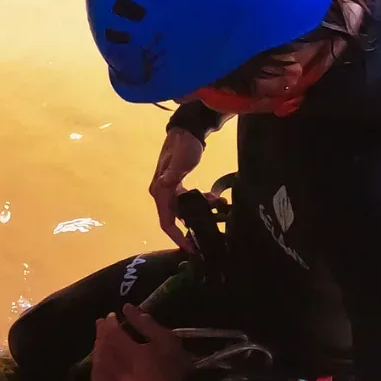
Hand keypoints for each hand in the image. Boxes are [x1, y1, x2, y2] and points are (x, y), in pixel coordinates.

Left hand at [90, 301, 190, 380]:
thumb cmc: (177, 370)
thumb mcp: (167, 340)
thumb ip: (145, 323)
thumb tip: (127, 308)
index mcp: (134, 357)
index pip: (112, 335)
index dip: (109, 324)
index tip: (111, 316)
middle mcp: (121, 374)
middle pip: (103, 350)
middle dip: (101, 335)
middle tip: (102, 325)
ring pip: (98, 368)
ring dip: (97, 352)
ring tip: (101, 343)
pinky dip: (97, 373)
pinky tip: (100, 366)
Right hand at [150, 126, 205, 248]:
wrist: (186, 131)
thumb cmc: (183, 147)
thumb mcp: (180, 162)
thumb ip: (172, 175)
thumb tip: (163, 185)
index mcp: (160, 191)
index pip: (166, 222)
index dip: (178, 238)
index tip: (192, 248)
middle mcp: (162, 193)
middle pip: (176, 219)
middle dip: (193, 226)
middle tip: (211, 233)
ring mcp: (169, 190)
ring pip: (185, 210)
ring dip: (201, 212)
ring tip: (219, 207)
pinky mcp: (177, 186)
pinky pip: (189, 201)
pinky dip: (201, 202)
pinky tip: (215, 198)